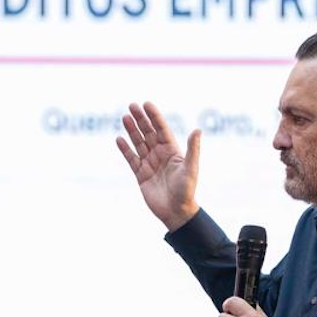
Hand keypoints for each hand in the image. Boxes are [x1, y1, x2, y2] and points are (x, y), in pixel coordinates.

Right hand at [116, 101, 200, 230]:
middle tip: (131, 105)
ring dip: (132, 131)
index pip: (162, 130)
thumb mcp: (190, 168)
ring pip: (139, 143)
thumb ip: (192, 149)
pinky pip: (131, 159)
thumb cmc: (186, 190)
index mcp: (172, 151)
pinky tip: (119, 139)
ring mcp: (150, 164)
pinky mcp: (141, 175)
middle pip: (149, 133)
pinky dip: (125, 149)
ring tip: (125, 117)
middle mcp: (160, 155)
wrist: (176, 212)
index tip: (147, 104)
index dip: (154, 117)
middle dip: (141, 120)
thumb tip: (198, 129)